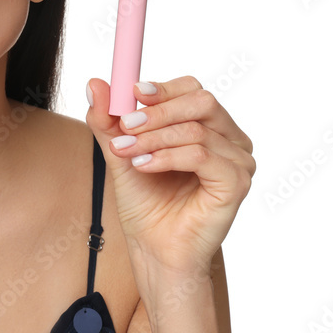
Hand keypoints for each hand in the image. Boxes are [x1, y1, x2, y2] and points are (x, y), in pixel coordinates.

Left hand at [85, 76, 255, 274]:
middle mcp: (229, 139)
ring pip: (196, 129)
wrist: (154, 248)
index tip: (132, 92)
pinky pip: (202, 156)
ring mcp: (238, 160)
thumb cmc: (145, 201)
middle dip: (157, 112)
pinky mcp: (236, 183)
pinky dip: (168, 157)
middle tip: (126, 126)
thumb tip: (94, 84)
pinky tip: (143, 166)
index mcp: (208, 125)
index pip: (192, 89)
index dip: (162, 88)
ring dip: (154, 139)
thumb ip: (108, 120)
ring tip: (126, 153)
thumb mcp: (120, 152)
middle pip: (201, 101)